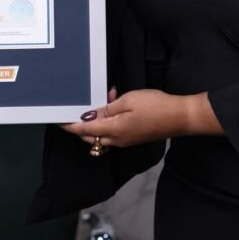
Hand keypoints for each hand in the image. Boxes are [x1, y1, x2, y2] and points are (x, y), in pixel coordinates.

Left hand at [61, 89, 216, 148]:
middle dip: (81, 123)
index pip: (83, 130)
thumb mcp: (127, 101)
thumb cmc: (155, 105)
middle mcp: (116, 140)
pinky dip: (108, 121)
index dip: (69, 125)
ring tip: (106, 98)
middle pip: (90, 136)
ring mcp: (125, 141)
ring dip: (97, 120)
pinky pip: (113, 132)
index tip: (58, 120)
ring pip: (101, 134)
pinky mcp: (132, 138)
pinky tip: (115, 105)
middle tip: (81, 104)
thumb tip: (89, 116)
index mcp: (113, 130)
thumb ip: (106, 109)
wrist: (180, 117)